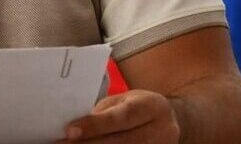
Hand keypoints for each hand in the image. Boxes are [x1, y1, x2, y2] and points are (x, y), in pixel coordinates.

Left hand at [59, 89, 179, 142]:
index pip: (121, 117)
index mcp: (151, 107)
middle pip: (120, 142)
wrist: (171, 122)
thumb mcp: (125, 101)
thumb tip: (74, 125)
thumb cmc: (139, 107)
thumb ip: (104, 112)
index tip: (70, 131)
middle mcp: (160, 131)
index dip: (95, 125)